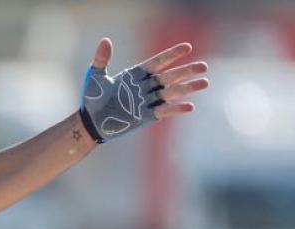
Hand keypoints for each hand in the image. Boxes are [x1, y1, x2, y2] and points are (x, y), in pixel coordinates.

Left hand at [79, 38, 208, 142]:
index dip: (172, 55)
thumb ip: (102, 59)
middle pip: (169, 77)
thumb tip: (106, 40)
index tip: (187, 47)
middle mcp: (145, 86)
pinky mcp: (146, 116)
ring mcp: (147, 101)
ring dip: (187, 88)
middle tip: (204, 66)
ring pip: (171, 93)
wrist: (90, 122)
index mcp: (136, 74)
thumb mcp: (96, 76)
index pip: (157, 62)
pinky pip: (164, 111)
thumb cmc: (91, 98)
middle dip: (186, 72)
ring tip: (205, 82)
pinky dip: (176, 109)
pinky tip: (190, 106)